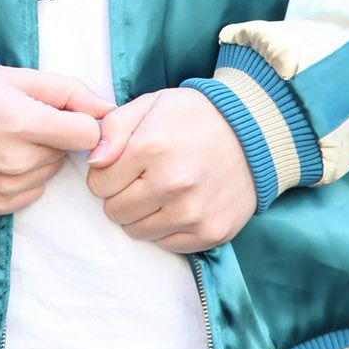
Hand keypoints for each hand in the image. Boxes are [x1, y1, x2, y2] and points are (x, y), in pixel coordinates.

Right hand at [0, 67, 114, 214]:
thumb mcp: (25, 79)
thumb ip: (72, 92)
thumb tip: (110, 109)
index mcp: (23, 123)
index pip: (86, 136)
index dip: (81, 123)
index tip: (65, 116)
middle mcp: (13, 160)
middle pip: (66, 155)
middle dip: (55, 139)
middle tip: (25, 124)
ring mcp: (1, 186)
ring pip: (49, 174)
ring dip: (39, 159)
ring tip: (9, 140)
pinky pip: (30, 194)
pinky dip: (23, 179)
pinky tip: (0, 160)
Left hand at [84, 87, 257, 251]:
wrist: (254, 131)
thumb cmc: (194, 116)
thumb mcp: (150, 104)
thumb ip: (113, 128)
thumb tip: (94, 161)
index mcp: (152, 147)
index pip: (98, 184)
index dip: (105, 174)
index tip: (122, 166)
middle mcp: (172, 183)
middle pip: (115, 212)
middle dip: (120, 196)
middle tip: (141, 179)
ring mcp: (193, 211)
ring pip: (137, 232)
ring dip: (142, 214)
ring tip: (161, 191)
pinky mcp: (211, 231)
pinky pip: (167, 244)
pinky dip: (167, 228)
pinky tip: (180, 204)